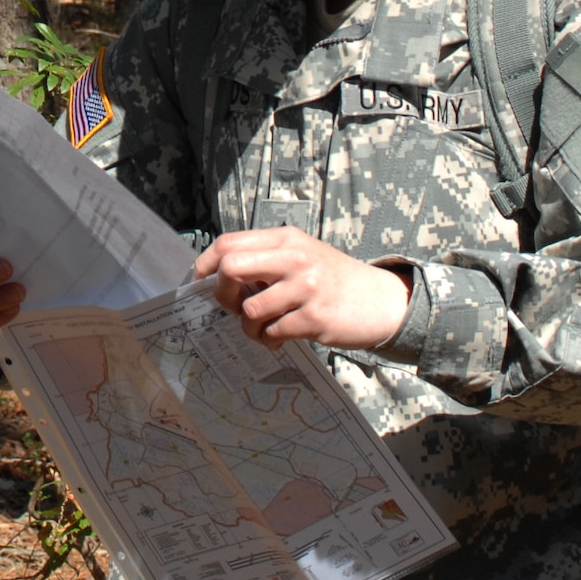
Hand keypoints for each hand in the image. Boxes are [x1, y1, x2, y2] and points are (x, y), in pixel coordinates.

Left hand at [195, 228, 411, 350]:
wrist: (381, 301)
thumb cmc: (334, 280)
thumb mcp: (302, 255)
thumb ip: (266, 260)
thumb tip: (219, 277)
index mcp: (285, 239)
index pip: (228, 242)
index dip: (205, 264)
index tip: (199, 282)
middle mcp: (294, 258)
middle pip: (230, 268)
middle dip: (222, 294)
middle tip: (232, 307)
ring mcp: (305, 287)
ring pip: (249, 309)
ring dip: (249, 327)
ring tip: (264, 328)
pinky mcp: (314, 317)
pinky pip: (272, 332)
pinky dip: (269, 340)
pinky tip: (281, 338)